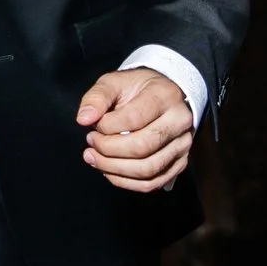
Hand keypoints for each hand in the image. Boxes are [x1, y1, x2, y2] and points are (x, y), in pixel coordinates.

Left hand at [76, 68, 194, 192]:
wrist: (162, 96)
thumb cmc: (136, 89)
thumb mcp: (114, 82)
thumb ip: (96, 97)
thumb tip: (83, 119)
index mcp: (165, 96)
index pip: (134, 119)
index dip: (108, 127)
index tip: (94, 126)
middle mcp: (180, 121)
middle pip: (142, 147)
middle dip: (108, 150)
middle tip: (91, 142)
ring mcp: (183, 144)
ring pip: (148, 169)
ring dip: (114, 169)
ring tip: (94, 158)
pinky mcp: (180, 163)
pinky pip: (153, 183)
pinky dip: (126, 182)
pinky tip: (109, 171)